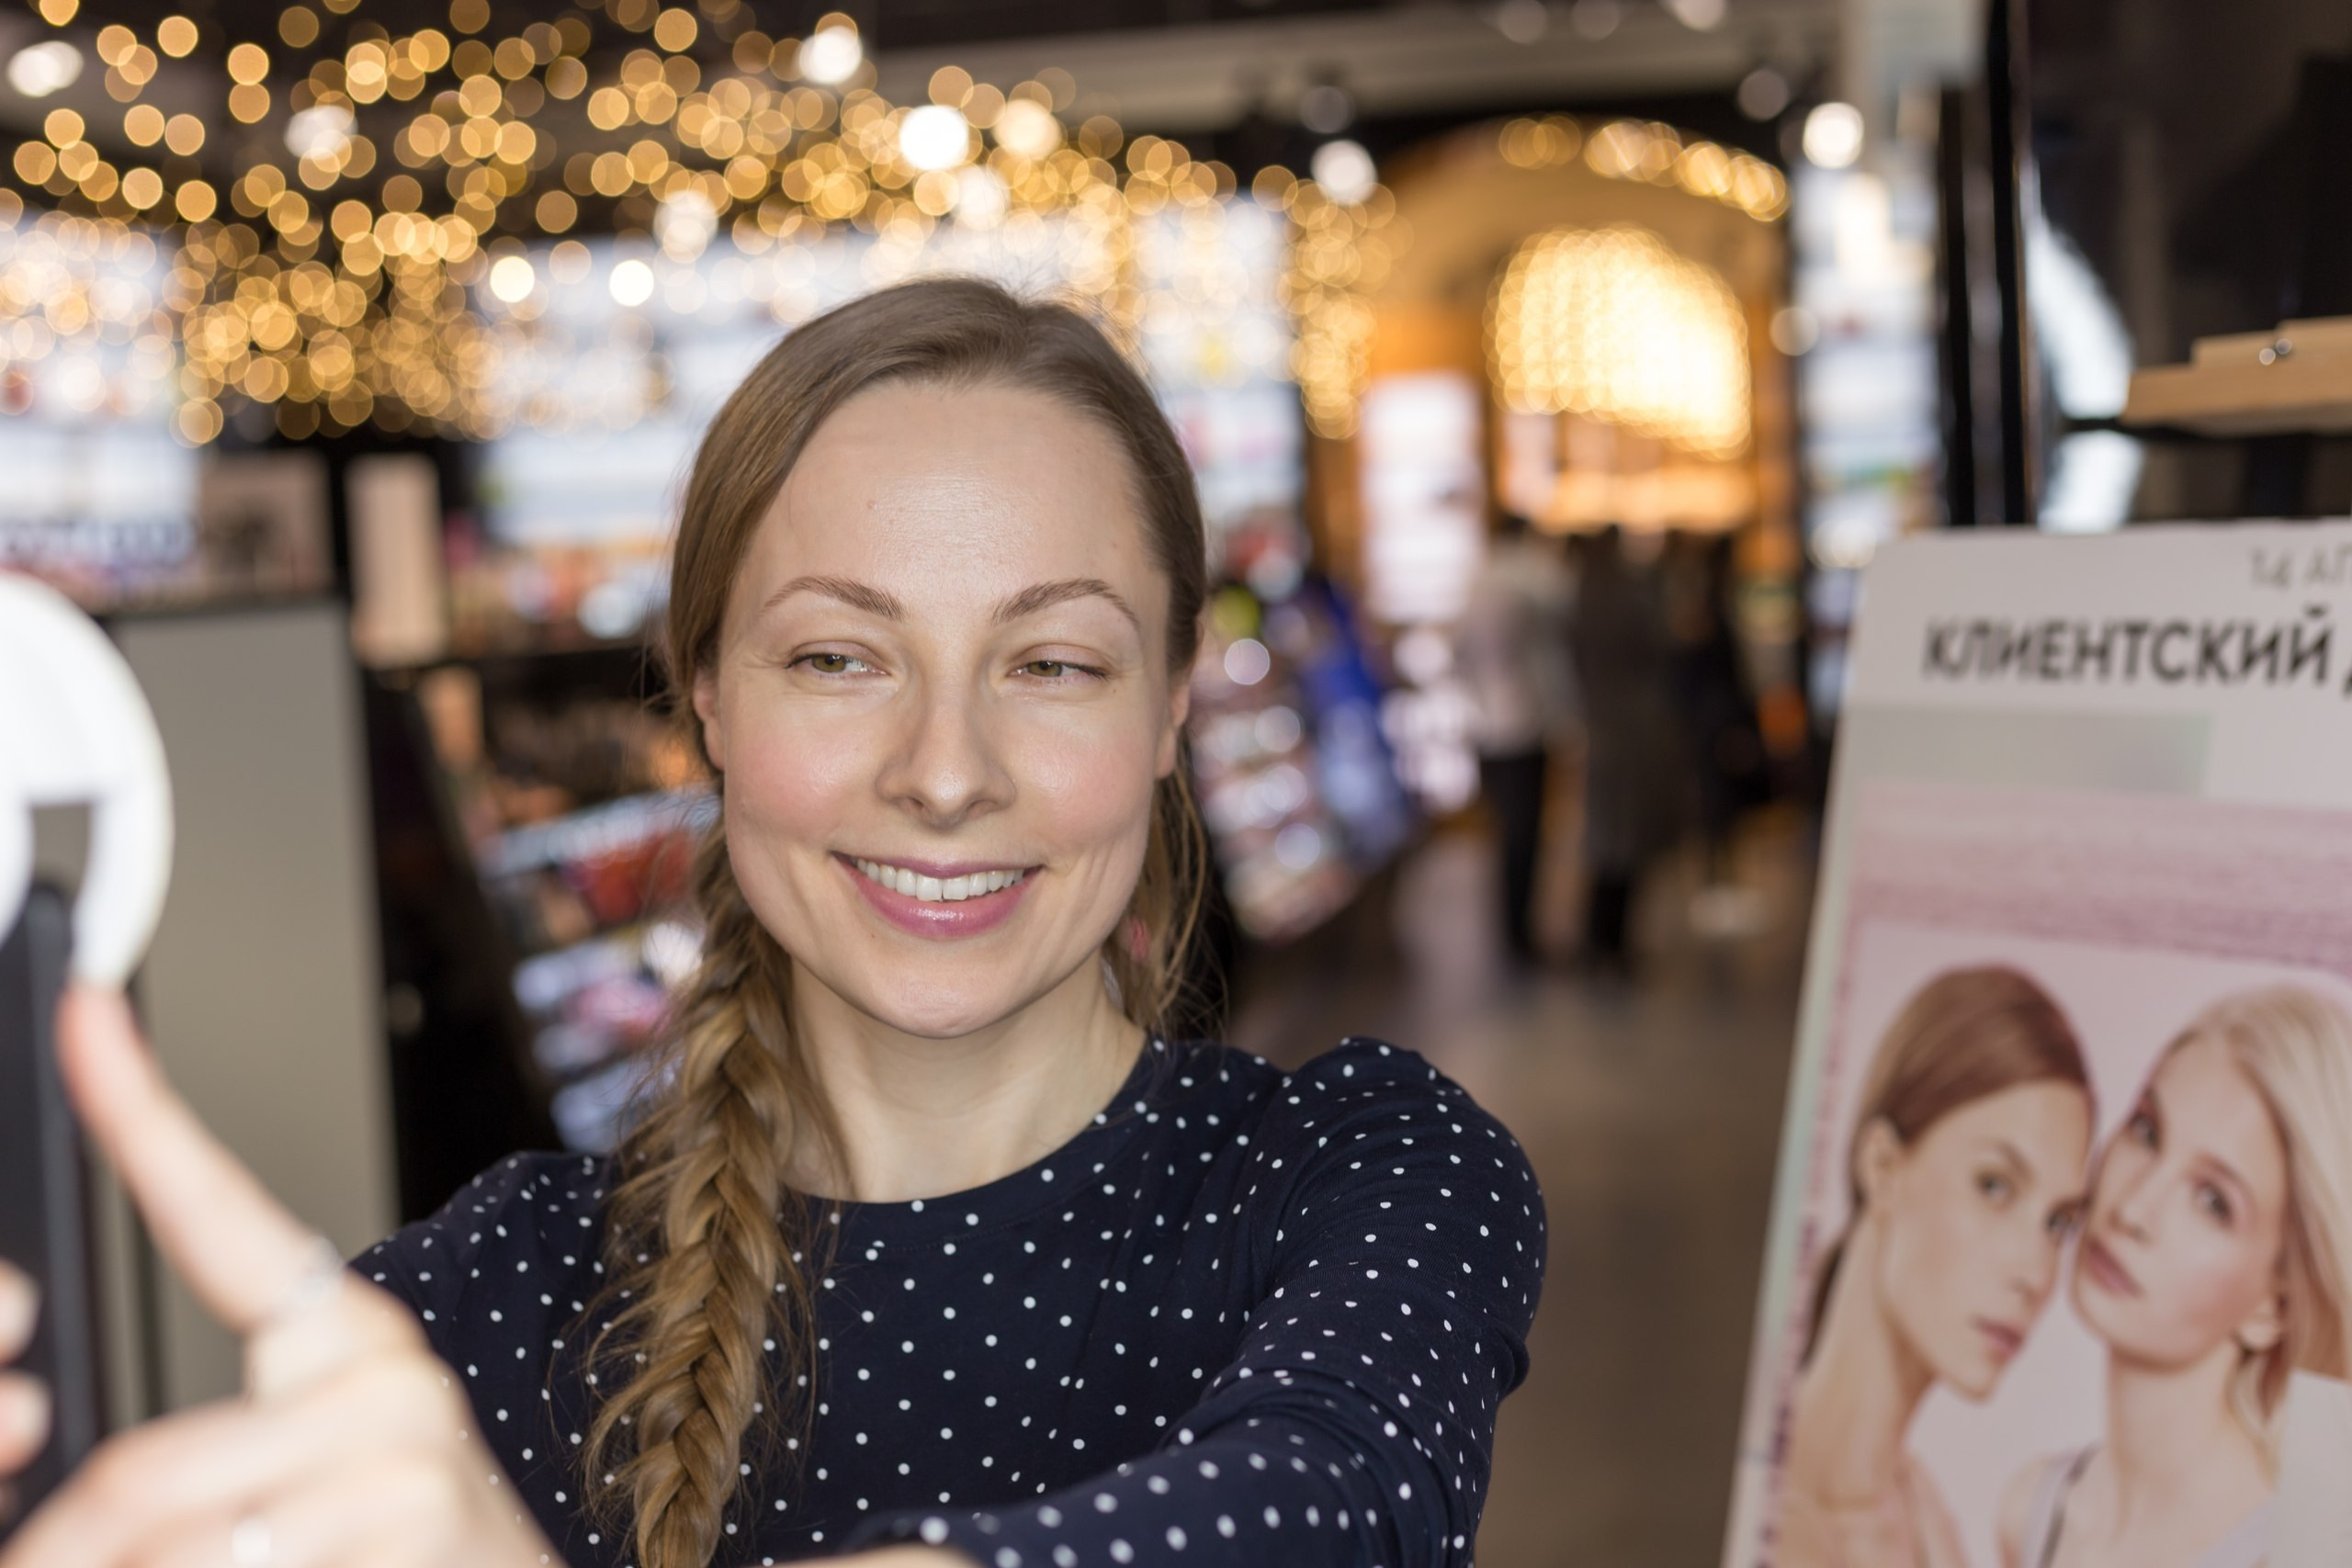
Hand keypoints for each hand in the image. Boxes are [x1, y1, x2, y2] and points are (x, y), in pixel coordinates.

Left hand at [0, 987, 562, 1567]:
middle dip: (60, 1558)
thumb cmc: (399, 1557)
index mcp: (342, 1337)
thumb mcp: (298, 1487)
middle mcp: (381, 1371)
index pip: (219, 1214)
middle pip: (134, 1472)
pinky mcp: (409, 1516)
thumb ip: (194, 1464)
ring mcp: (400, 1447)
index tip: (80, 1012)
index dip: (137, 1112)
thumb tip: (85, 1503)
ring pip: (164, 1541)